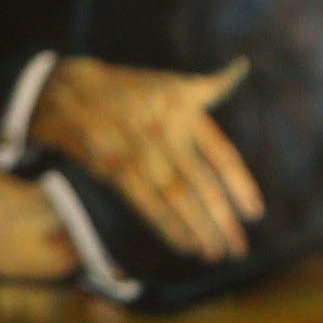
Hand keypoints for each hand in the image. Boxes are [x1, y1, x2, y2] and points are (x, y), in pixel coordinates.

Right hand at [26, 52, 264, 258]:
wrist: (68, 90)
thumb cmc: (125, 88)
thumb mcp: (171, 81)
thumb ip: (210, 85)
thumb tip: (241, 68)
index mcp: (185, 116)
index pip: (221, 157)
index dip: (240, 186)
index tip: (254, 214)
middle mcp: (166, 137)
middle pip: (201, 186)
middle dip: (221, 220)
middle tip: (238, 249)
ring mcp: (139, 155)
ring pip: (175, 199)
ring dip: (196, 230)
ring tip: (214, 254)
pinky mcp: (114, 171)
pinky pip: (144, 204)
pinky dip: (166, 226)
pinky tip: (183, 244)